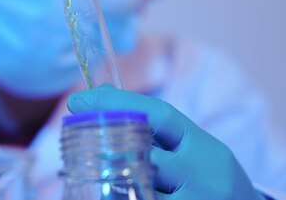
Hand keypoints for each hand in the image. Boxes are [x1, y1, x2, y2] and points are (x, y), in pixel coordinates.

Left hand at [67, 85, 264, 199]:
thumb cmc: (207, 179)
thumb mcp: (189, 149)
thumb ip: (150, 127)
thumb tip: (98, 95)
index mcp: (203, 145)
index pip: (159, 115)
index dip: (117, 104)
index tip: (79, 100)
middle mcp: (205, 175)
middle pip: (148, 158)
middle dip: (110, 151)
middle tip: (79, 144)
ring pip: (145, 192)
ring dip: (115, 185)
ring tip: (91, 180)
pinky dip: (128, 197)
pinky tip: (109, 194)